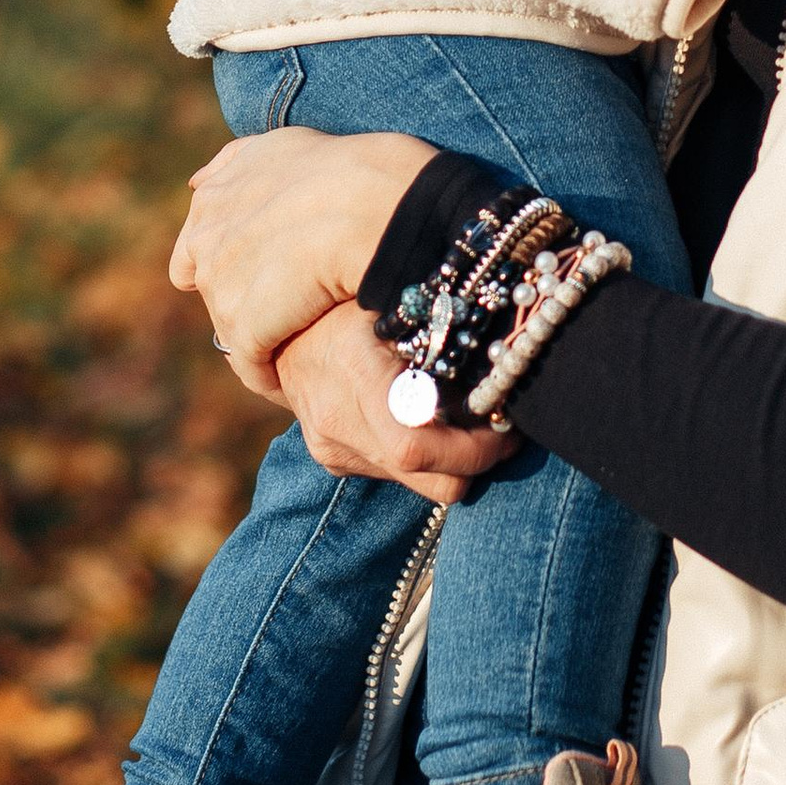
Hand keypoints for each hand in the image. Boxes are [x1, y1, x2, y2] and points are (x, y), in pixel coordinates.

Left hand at [171, 124, 439, 402]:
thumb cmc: (351, 170)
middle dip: (246, 300)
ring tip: (308, 342)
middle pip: (214, 289)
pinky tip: (298, 377)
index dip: (235, 265)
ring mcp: (221, 285)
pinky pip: (252, 365)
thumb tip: (196, 184)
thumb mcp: (281, 146)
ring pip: (233, 329)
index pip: (196, 249)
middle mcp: (206, 239)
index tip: (274, 271)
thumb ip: (236, 165)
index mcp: (214, 199)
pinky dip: (272, 375)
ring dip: (265, 338)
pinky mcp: (245, 328)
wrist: (380, 204)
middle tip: (298, 303)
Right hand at [277, 301, 513, 505]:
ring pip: (419, 484)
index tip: (506, 426)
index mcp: (356, 379)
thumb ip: (444, 334)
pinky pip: (394, 473)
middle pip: (431, 481)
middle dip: (477, 462)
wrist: (279, 320)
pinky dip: (420, 456)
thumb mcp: (397, 302)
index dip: (474, 450)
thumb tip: (505, 358)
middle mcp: (339, 424)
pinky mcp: (332, 458)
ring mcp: (333, 448)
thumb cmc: (349, 300)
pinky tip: (425, 419)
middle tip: (500, 427)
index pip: (418, 449)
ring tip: (468, 419)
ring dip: (451, 460)